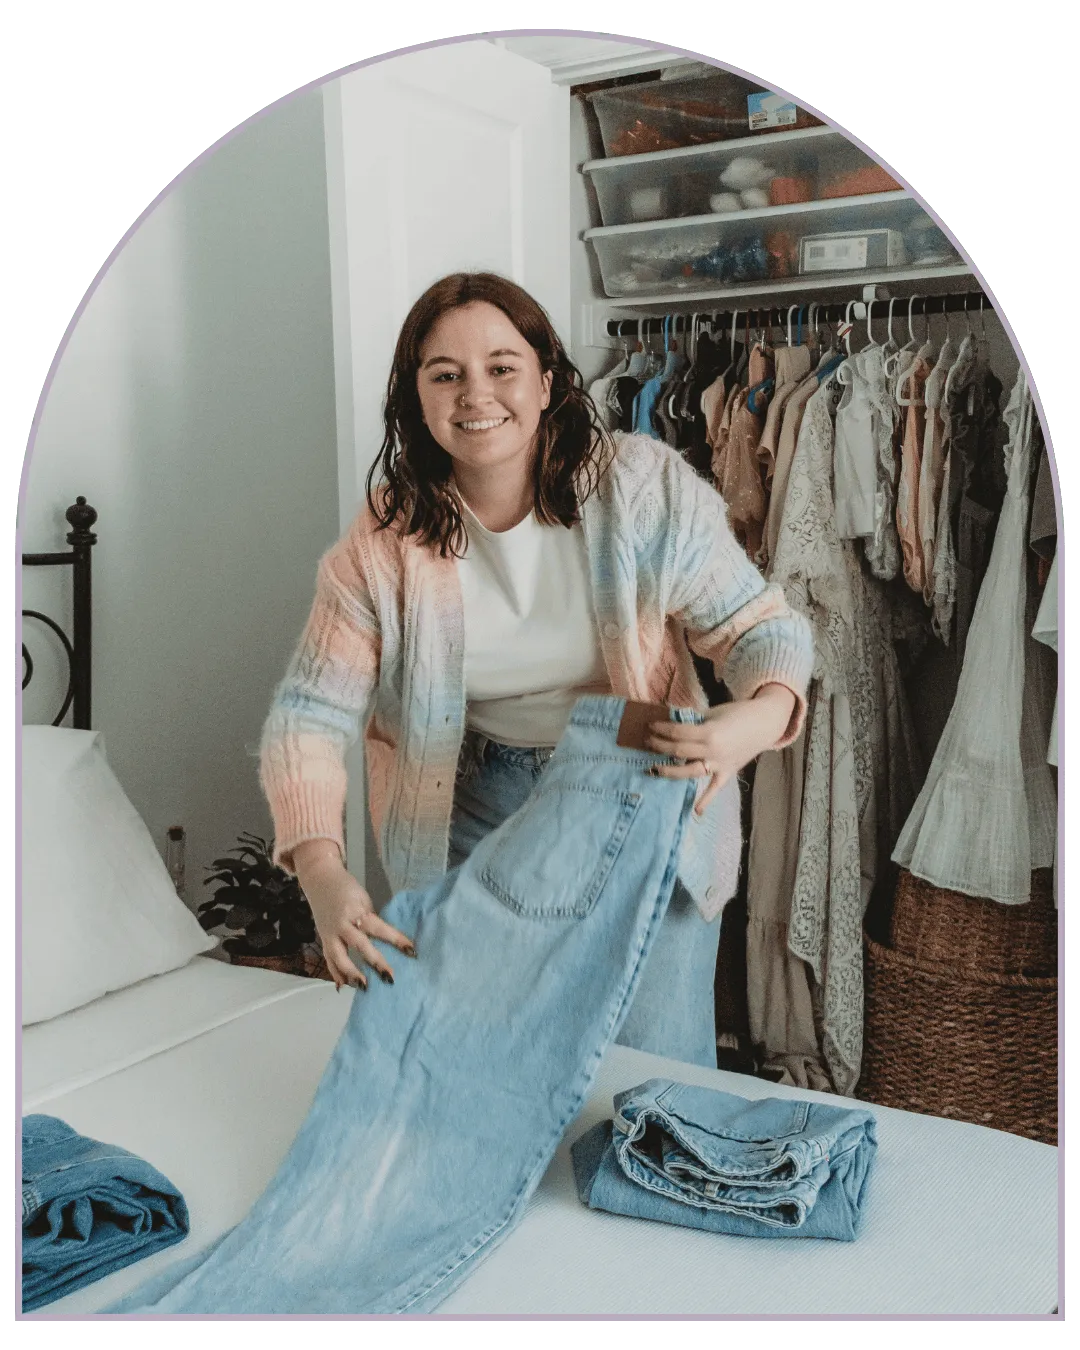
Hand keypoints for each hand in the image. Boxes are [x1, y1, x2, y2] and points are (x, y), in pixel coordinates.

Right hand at [292, 840, 415, 991]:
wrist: (319, 879)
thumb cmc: (346, 888)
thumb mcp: (363, 899)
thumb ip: (371, 920)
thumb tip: (385, 939)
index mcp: (356, 911)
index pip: (379, 928)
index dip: (395, 940)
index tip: (411, 951)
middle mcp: (342, 924)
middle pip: (360, 945)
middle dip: (375, 962)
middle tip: (389, 977)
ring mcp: (330, 934)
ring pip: (340, 957)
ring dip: (352, 973)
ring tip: (364, 987)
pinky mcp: (323, 939)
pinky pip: (328, 959)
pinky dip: (335, 973)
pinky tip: (343, 987)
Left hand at [645, 684, 796, 814]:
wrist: (765, 722)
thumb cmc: (739, 713)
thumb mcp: (714, 712)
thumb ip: (694, 720)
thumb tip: (672, 720)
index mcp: (710, 732)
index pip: (678, 732)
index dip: (662, 728)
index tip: (650, 725)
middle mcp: (713, 751)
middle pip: (679, 751)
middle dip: (660, 746)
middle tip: (646, 742)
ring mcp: (720, 764)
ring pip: (690, 771)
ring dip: (670, 770)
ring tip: (653, 769)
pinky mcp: (728, 772)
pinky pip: (715, 789)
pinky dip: (706, 801)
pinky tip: (695, 812)